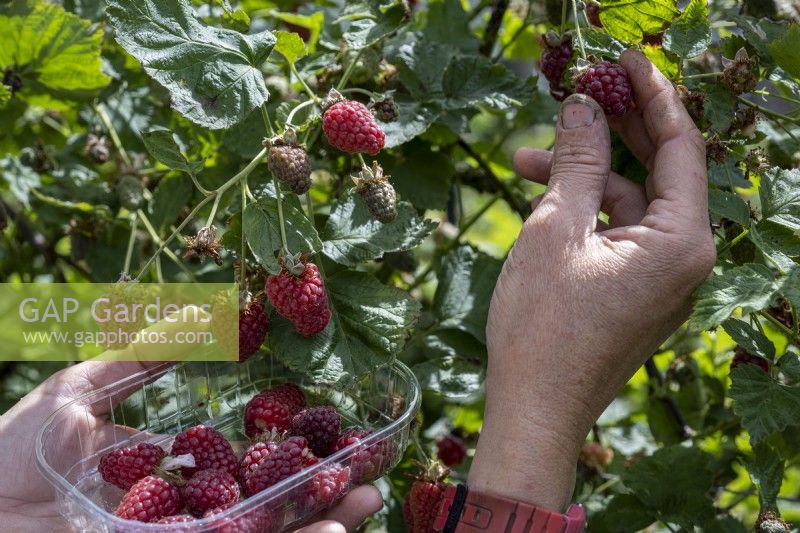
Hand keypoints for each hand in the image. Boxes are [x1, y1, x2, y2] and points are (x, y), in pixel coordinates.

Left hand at [0, 308, 380, 530]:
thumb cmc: (13, 451)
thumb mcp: (85, 389)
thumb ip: (145, 354)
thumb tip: (208, 310)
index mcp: (168, 477)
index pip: (248, 468)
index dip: (294, 455)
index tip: (337, 437)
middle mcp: (183, 514)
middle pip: (266, 507)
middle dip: (323, 497)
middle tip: (372, 480)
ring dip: (319, 526)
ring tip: (367, 506)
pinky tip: (324, 531)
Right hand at [469, 49, 715, 510]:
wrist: (535, 411)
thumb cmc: (543, 326)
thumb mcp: (555, 230)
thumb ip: (577, 162)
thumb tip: (582, 107)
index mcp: (681, 240)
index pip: (679, 145)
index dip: (650, 95)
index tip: (622, 59)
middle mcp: (685, 257)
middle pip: (658, 171)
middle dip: (613, 131)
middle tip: (574, 95)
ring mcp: (661, 278)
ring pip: (629, 203)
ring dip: (583, 177)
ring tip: (523, 158)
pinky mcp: (636, 292)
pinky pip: (617, 234)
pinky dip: (584, 212)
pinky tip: (541, 198)